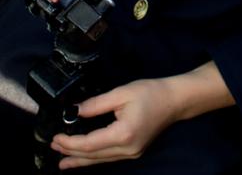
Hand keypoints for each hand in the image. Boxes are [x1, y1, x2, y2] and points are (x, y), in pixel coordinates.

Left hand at [50, 63, 234, 168]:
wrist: (175, 100)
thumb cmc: (151, 92)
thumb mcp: (122, 92)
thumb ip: (97, 103)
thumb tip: (75, 111)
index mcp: (123, 134)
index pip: (89, 144)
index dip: (69, 142)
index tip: (55, 137)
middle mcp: (127, 149)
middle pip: (92, 156)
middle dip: (70, 152)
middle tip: (53, 147)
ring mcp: (131, 153)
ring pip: (100, 160)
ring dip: (80, 159)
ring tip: (62, 161)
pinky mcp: (134, 151)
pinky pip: (108, 157)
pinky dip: (93, 158)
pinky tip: (84, 158)